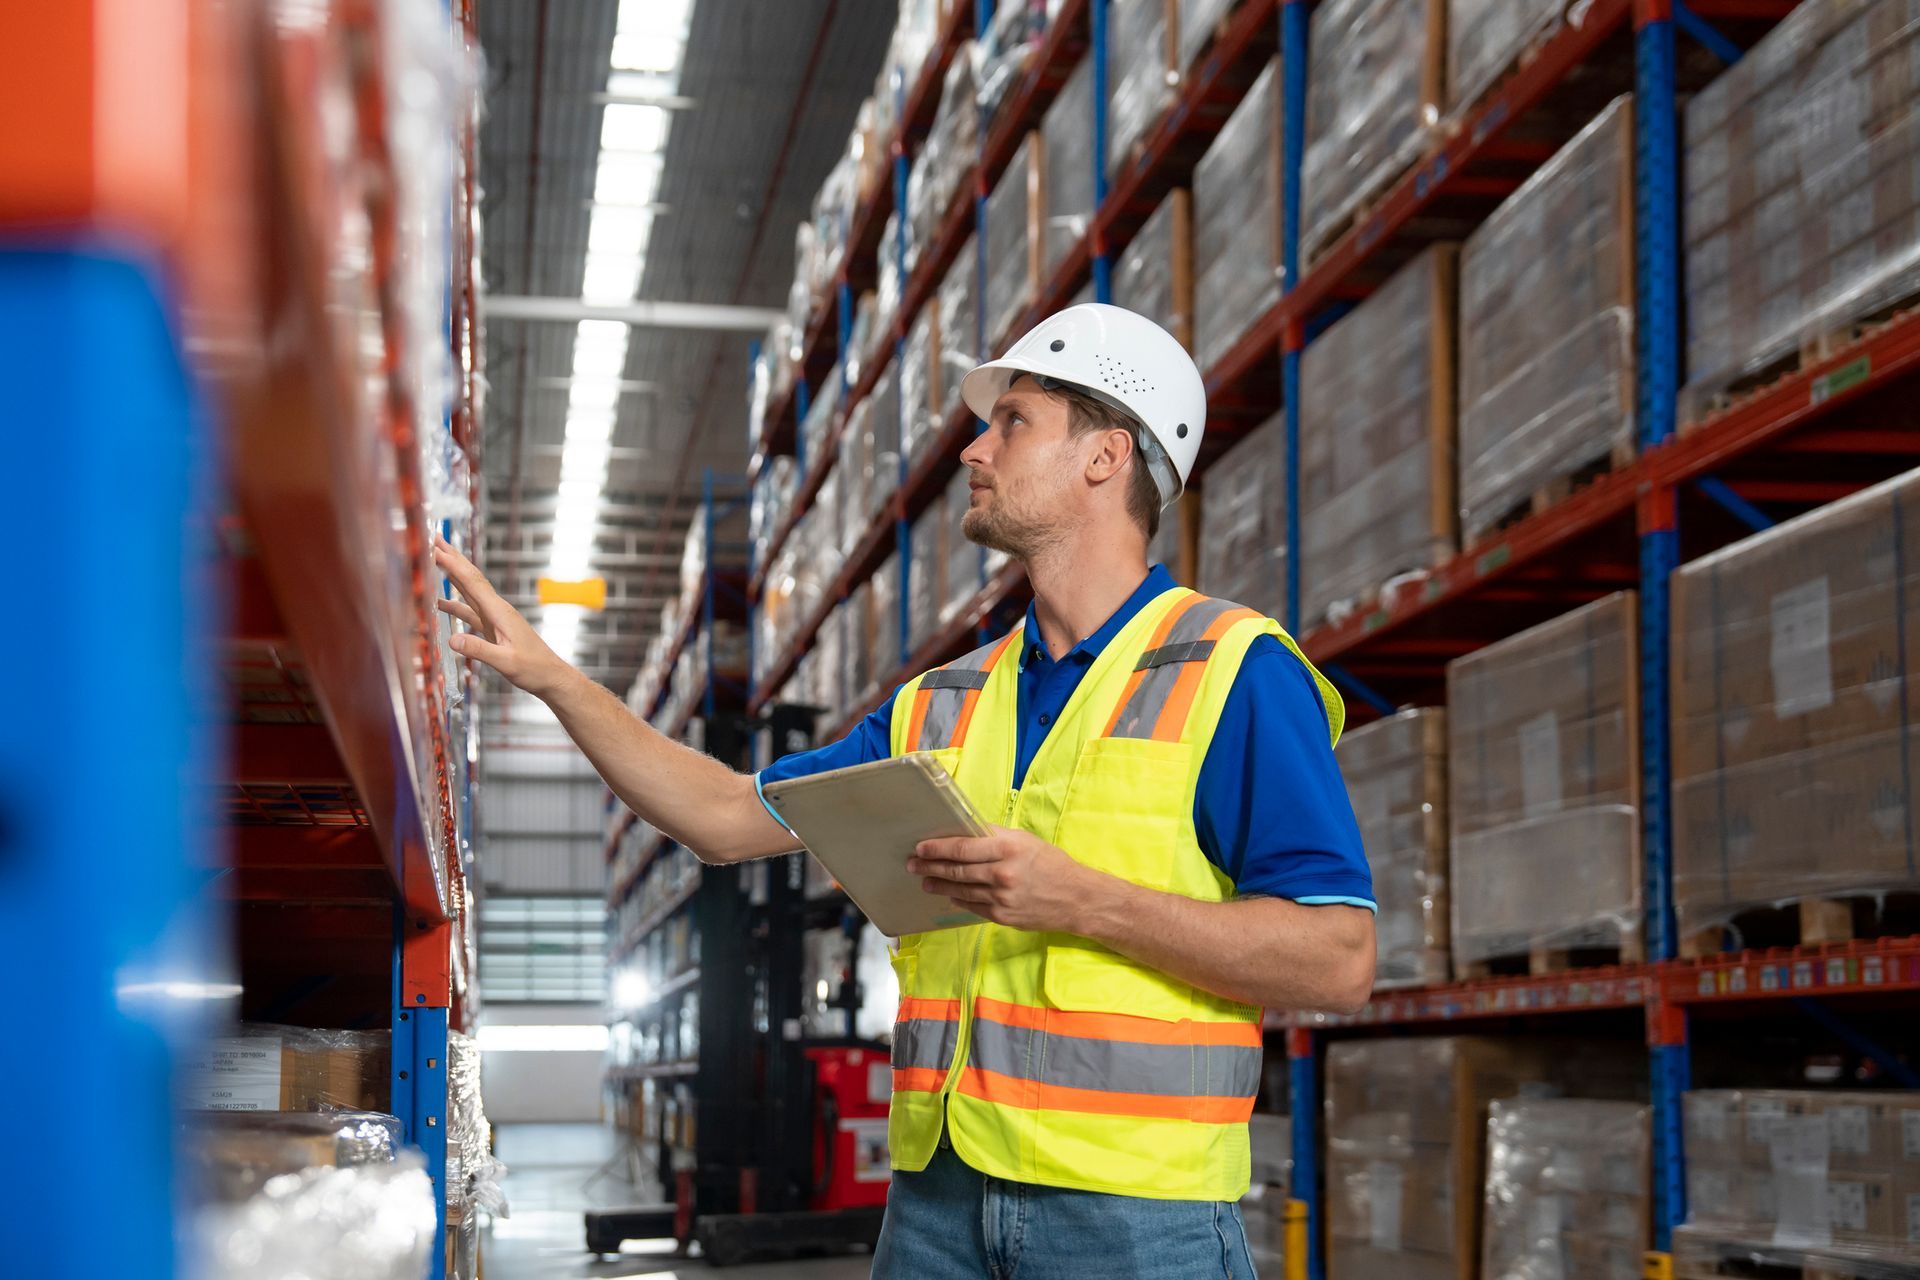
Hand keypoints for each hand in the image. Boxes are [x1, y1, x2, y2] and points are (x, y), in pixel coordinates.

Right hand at [431, 536, 572, 698]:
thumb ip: (479, 650)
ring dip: (453, 575)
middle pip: (471, 578)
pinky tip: (441, 602)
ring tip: (437, 559)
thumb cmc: (534, 669)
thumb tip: (452, 640)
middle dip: (453, 558)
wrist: (550, 676)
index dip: (453, 565)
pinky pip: (470, 611)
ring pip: (470, 591)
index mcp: (499, 612)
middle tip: (435, 538)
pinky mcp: (493, 629)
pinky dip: (455, 604)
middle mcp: (497, 610)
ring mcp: (495, 618)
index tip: (436, 548)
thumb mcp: (506, 662)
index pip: (472, 583)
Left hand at [908, 826, 1103, 933]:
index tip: (921, 846)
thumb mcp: (1025, 841)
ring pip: (960, 890)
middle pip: (956, 869)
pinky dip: (958, 899)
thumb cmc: (1051, 864)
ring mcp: (1001, 898)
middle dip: (930, 866)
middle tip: (913, 864)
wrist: (1076, 899)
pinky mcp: (1002, 916)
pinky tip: (949, 894)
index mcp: (1008, 849)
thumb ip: (995, 837)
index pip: (963, 847)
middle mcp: (1002, 873)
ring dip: (938, 884)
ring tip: (924, 880)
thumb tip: (965, 833)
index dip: (937, 848)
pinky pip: (972, 906)